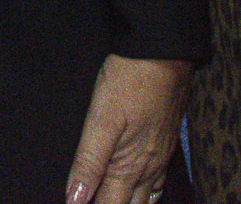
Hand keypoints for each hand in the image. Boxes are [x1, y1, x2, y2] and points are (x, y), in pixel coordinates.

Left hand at [64, 54, 190, 203]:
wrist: (164, 51)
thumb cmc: (130, 81)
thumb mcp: (101, 119)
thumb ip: (88, 163)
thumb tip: (74, 200)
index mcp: (132, 167)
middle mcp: (150, 168)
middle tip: (89, 200)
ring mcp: (161, 156)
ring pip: (147, 197)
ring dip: (128, 203)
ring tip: (110, 199)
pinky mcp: (166, 142)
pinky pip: (156, 181)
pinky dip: (143, 192)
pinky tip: (134, 186)